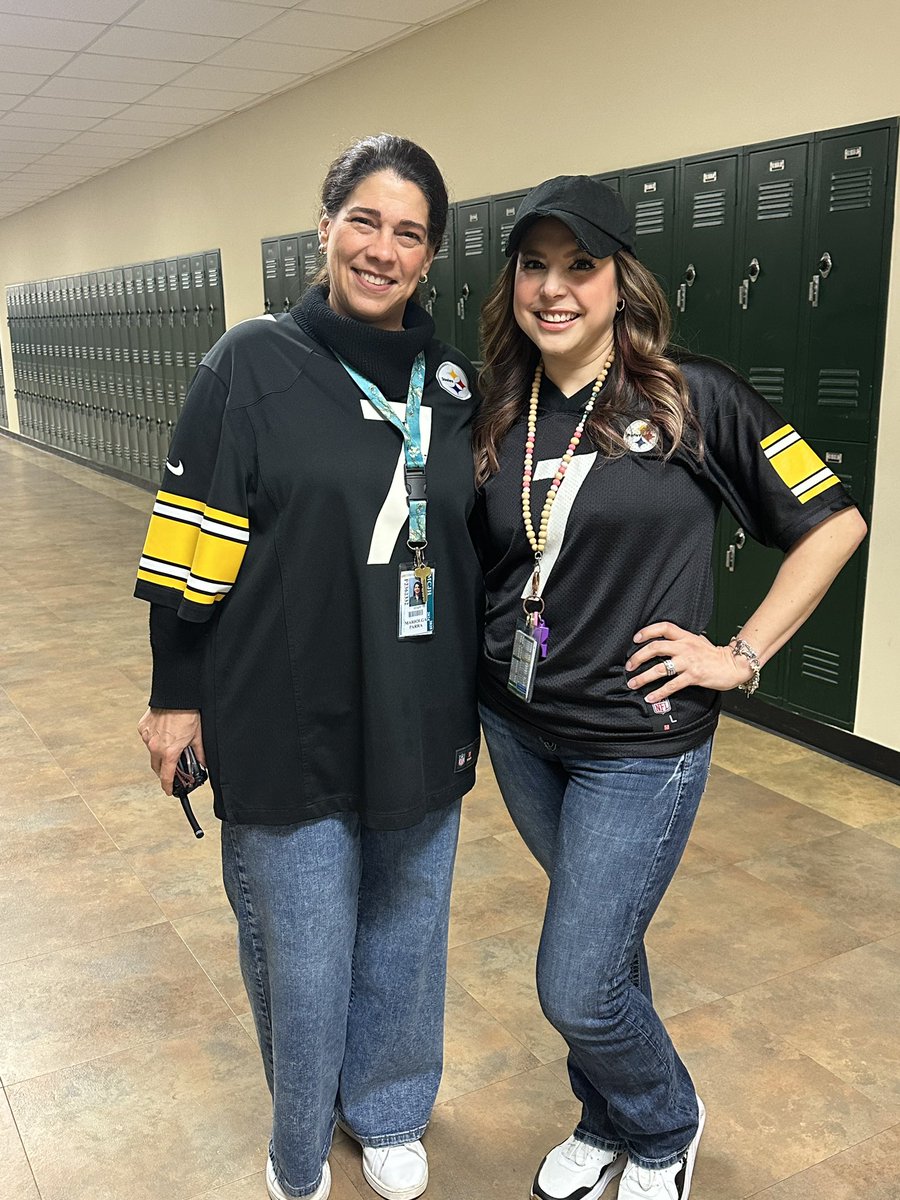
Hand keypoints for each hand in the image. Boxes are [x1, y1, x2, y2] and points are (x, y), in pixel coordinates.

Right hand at [137, 707, 203, 795]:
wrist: (176, 696)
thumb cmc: (188, 714)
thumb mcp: (197, 736)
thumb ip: (199, 753)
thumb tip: (203, 763)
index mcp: (169, 752)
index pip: (166, 776)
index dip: (168, 786)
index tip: (169, 791)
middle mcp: (155, 747)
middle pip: (157, 767)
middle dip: (163, 771)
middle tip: (171, 770)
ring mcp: (147, 737)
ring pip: (152, 751)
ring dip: (159, 753)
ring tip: (170, 744)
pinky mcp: (142, 728)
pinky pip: (147, 738)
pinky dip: (154, 739)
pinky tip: (163, 732)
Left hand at [625, 621, 752, 702]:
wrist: (734, 665)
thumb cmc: (715, 655)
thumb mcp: (699, 641)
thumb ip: (683, 640)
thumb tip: (668, 641)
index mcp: (686, 637)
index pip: (663, 627)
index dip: (647, 631)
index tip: (635, 638)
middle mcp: (685, 647)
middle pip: (655, 647)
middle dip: (638, 657)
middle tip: (629, 666)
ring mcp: (689, 662)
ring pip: (660, 668)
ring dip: (643, 677)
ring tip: (633, 683)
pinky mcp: (693, 676)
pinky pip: (672, 685)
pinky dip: (659, 692)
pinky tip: (651, 697)